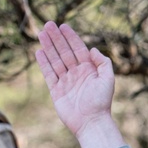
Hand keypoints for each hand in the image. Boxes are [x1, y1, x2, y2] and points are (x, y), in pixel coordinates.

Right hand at [36, 22, 115, 140]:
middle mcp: (77, 74)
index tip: (63, 26)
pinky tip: (39, 52)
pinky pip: (49, 74)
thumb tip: (92, 49)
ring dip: (48, 47)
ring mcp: (66, 82)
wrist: (91, 123)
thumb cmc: (102, 102)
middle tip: (48, 24)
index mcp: (89, 70)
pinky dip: (44, 64)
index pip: (78, 49)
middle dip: (56, 38)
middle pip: (64, 52)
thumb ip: (103, 62)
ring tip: (41, 34)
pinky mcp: (57, 91)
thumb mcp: (108, 79)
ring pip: (55, 60)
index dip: (71, 37)